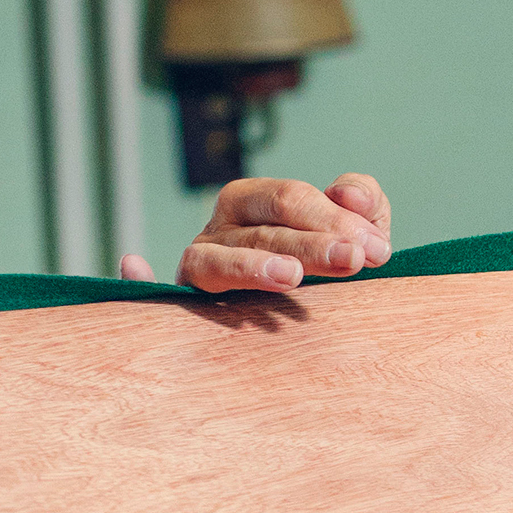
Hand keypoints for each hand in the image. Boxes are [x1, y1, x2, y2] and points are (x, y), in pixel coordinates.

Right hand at [119, 174, 392, 291]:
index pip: (290, 199)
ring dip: (251, 266)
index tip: (377, 250)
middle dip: (311, 244)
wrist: (301, 315)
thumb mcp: (352, 230)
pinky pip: (153, 291)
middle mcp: (221, 229)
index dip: (335, 220)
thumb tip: (352, 197)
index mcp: (255, 200)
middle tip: (353, 260)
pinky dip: (138, 280)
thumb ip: (364, 205)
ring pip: (217, 263)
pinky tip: (134, 266)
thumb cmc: (326, 261)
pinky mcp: (182, 304)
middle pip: (262, 231)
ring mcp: (198, 266)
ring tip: (290, 277)